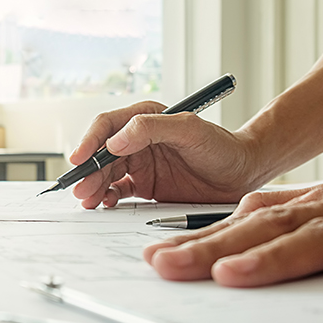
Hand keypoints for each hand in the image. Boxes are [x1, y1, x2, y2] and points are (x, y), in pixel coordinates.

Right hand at [69, 101, 262, 208]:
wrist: (243, 173)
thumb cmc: (222, 147)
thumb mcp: (190, 130)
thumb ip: (151, 128)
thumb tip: (116, 139)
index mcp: (145, 118)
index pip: (107, 126)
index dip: (89, 142)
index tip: (79, 159)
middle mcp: (138, 139)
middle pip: (102, 153)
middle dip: (88, 171)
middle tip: (80, 189)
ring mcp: (141, 163)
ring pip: (106, 173)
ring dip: (94, 186)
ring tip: (88, 201)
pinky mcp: (146, 184)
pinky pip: (118, 190)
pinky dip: (107, 197)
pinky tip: (104, 204)